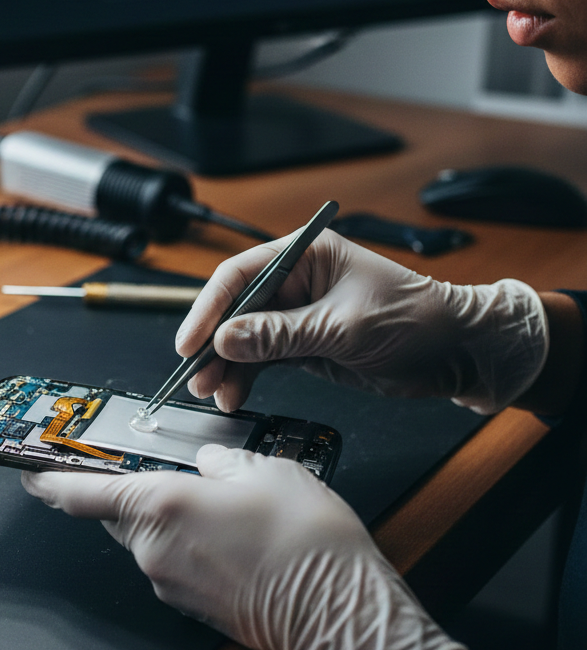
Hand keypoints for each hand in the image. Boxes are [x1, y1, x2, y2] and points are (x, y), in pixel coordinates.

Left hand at [23, 447, 467, 649]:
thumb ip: (223, 461)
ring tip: (222, 507)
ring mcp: (170, 583)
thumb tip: (209, 463)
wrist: (338, 614)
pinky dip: (189, 546)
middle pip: (117, 514)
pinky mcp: (192, 606)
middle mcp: (154, 548)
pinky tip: (231, 538)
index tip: (28, 472)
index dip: (49, 482)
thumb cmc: (304, 540)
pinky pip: (173, 564)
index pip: (81, 494)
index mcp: (160, 504)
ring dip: (169, 520)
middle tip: (167, 475)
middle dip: (131, 493)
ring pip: (148, 539)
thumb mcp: (265, 470)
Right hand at [177, 229, 547, 414]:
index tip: (192, 339)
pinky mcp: (304, 345)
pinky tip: (233, 394)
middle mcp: (295, 282)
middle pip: (236, 309)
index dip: (211, 307)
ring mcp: (297, 315)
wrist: (458, 352)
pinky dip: (245, 377)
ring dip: (225, 365)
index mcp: (305, 255)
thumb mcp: (342, 326)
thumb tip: (226, 338)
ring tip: (211, 391)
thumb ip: (280, 333)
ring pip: (244, 339)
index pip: (241, 275)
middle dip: (213, 342)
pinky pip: (262, 360)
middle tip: (196, 372)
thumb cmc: (416, 318)